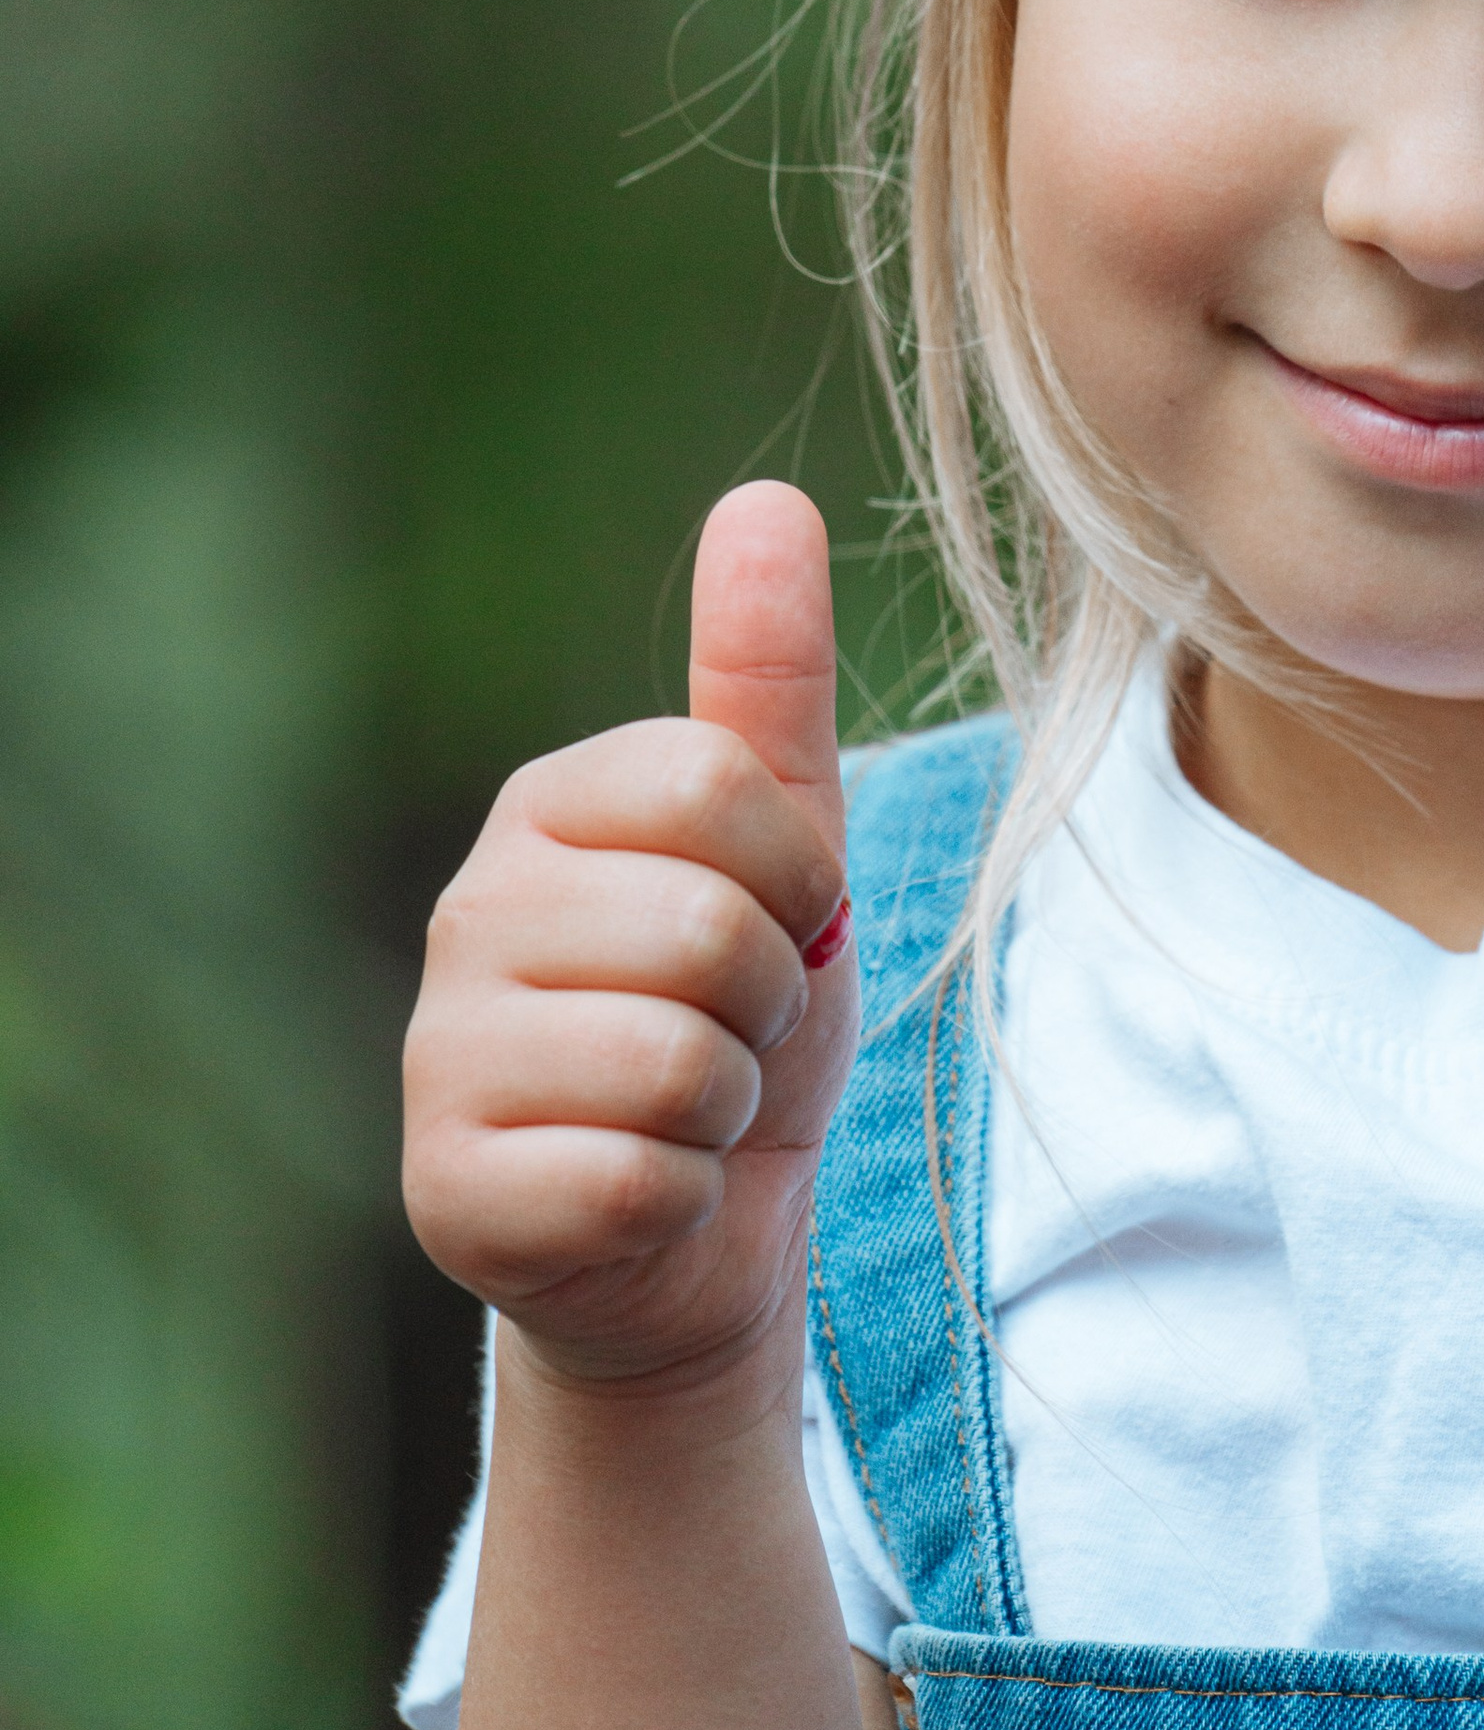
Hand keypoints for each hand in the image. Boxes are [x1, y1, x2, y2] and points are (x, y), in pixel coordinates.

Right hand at [402, 482, 856, 1395]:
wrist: (695, 1233)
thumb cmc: (739, 1018)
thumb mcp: (782, 846)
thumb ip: (768, 681)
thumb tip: (767, 496)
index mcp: (549, 805)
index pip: (722, 785)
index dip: (798, 879)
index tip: (780, 927)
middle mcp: (469, 912)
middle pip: (710, 930)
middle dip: (768, 1006)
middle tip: (729, 1037)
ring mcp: (439, 1055)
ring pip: (677, 1063)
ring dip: (728, 1108)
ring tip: (687, 1112)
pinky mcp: (446, 1192)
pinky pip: (638, 1177)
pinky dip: (682, 1200)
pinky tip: (643, 1194)